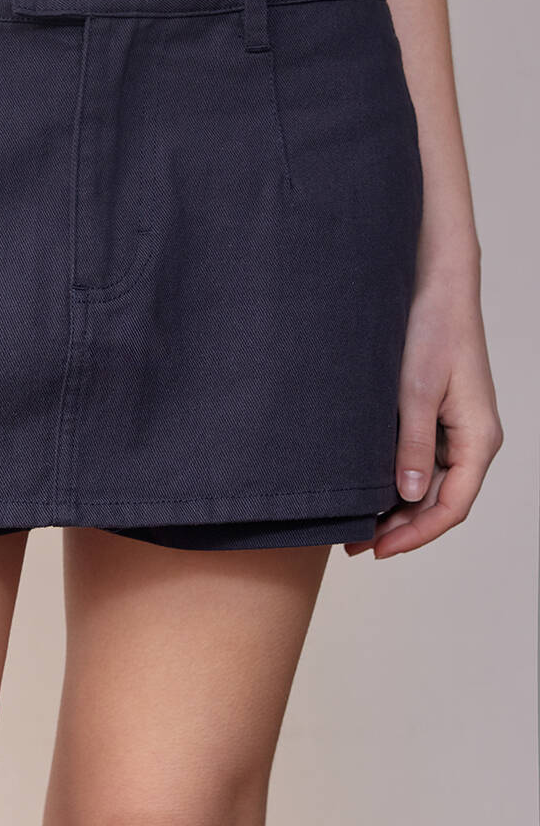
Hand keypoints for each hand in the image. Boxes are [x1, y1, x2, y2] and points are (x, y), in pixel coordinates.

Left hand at [345, 263, 502, 558]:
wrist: (434, 283)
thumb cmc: (432, 329)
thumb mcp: (417, 391)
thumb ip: (413, 445)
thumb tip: (406, 495)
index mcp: (478, 439)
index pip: (451, 507)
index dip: (415, 534)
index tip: (377, 550)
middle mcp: (471, 439)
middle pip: (438, 501)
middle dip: (399, 527)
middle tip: (353, 545)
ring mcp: (454, 428)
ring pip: (427, 482)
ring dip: (394, 506)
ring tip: (352, 524)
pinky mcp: (436, 413)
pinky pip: (419, 458)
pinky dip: (393, 476)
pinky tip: (363, 486)